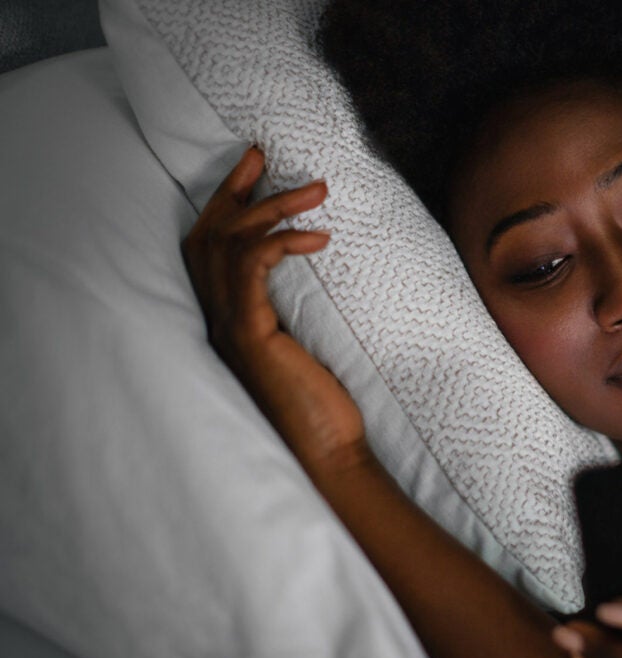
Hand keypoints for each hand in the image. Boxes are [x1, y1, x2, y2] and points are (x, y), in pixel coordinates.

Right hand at [182, 146, 366, 470]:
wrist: (329, 455)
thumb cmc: (326, 407)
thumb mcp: (309, 345)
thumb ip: (298, 310)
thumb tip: (321, 268)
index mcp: (229, 320)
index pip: (211, 248)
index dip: (226, 201)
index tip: (253, 165)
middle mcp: (219, 320)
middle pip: (209, 235)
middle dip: (237, 189)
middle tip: (266, 154)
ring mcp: (230, 328)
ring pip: (230, 245)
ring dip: (273, 208)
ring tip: (318, 189)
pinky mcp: (251, 336)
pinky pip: (252, 270)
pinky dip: (281, 243)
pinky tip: (317, 238)